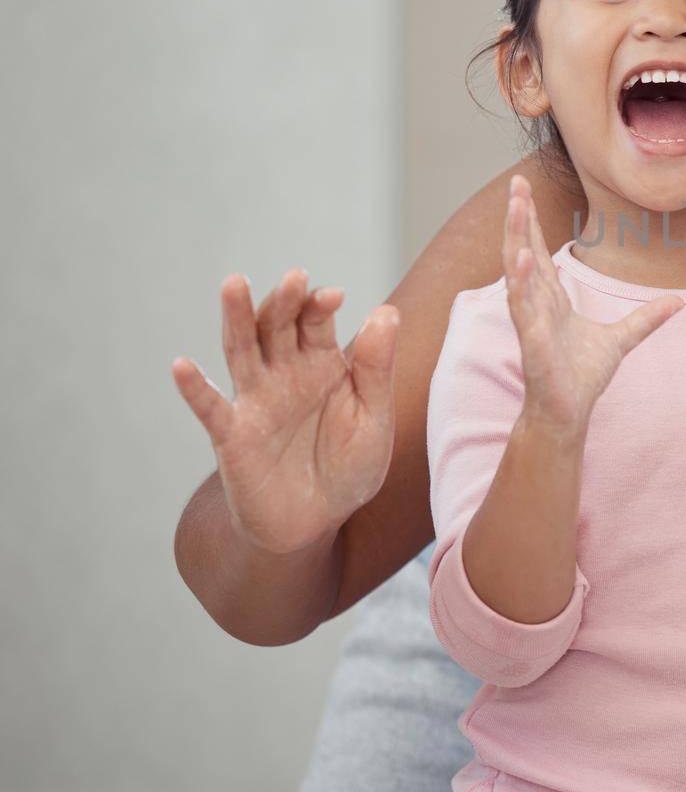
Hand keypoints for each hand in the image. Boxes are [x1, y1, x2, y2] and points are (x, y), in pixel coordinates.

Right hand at [172, 270, 398, 554]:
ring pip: (241, 351)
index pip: (315, 321)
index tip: (332, 296)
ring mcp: (255, 401)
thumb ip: (376, 369)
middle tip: (295, 279)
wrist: (318, 522)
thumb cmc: (348, 466)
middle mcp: (284, 373)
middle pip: (276, 325)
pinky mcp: (233, 437)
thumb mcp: (373, 419)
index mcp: (322, 363)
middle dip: (284, 301)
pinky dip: (195, 389)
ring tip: (234, 284)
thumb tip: (387, 312)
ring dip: (236, 318)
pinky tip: (182, 366)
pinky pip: (211, 409)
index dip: (320, 304)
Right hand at [502, 175, 680, 438]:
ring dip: (516, 237)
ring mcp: (531, 318)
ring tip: (516, 206)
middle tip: (515, 183)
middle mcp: (536, 302)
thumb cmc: (582, 377)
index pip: (538, 249)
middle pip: (523, 249)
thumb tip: (678, 302)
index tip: (524, 189)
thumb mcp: (621, 339)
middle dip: (519, 217)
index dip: (532, 221)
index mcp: (551, 298)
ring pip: (518, 270)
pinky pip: (522, 306)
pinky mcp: (531, 339)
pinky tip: (522, 257)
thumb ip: (646, 319)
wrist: (569, 412)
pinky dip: (521, 281)